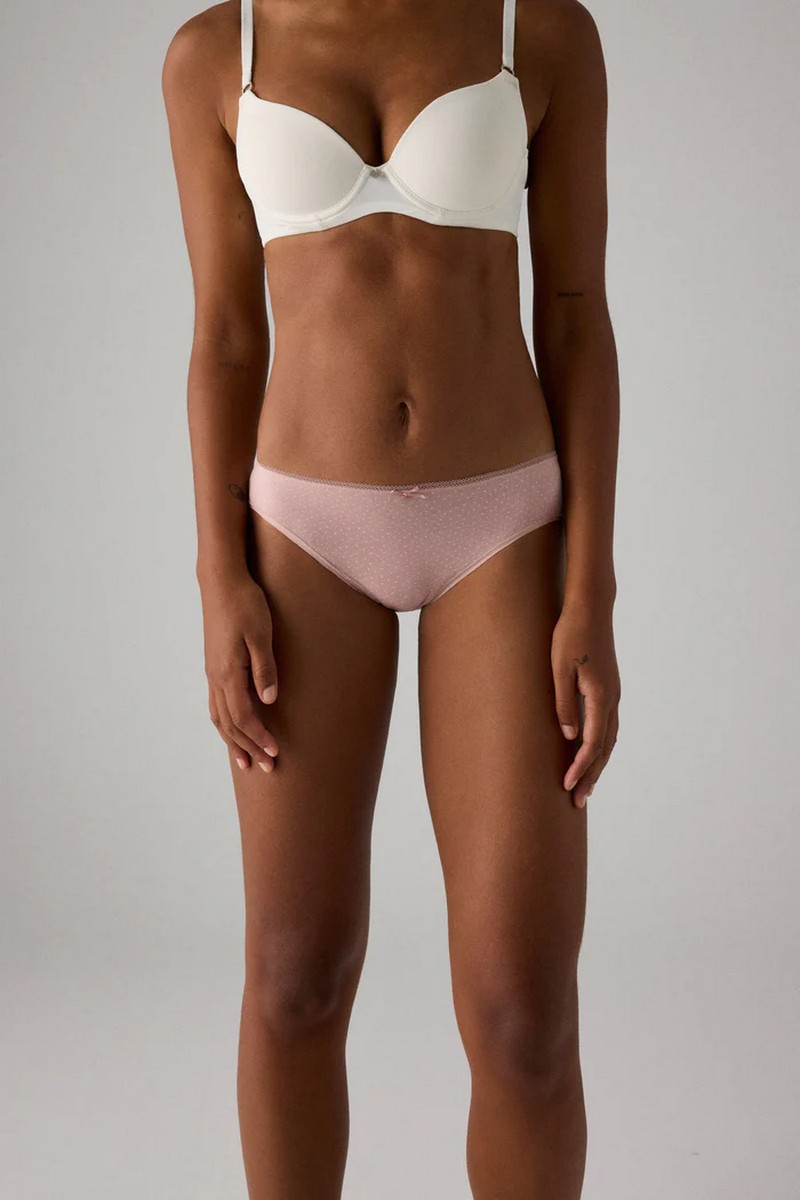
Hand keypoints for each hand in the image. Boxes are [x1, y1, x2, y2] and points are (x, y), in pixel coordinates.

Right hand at [199, 573, 279, 773]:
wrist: (220, 580)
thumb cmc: (245, 603)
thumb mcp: (261, 634)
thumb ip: (264, 669)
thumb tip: (269, 702)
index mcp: (228, 672)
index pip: (243, 717)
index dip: (259, 738)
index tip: (276, 753)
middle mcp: (216, 677)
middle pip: (230, 724)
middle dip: (249, 748)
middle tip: (268, 768)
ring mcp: (212, 672)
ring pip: (219, 717)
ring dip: (233, 741)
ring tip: (246, 761)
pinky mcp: (214, 665)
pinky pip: (216, 704)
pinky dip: (225, 724)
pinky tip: (232, 729)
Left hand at [551, 601, 620, 807]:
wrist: (591, 607)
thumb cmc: (570, 634)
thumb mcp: (559, 668)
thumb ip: (564, 703)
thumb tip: (568, 737)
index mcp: (600, 696)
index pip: (592, 743)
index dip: (580, 767)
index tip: (567, 787)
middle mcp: (611, 699)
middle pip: (604, 748)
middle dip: (591, 776)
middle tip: (577, 801)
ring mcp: (612, 694)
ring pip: (609, 739)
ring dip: (597, 764)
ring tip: (584, 787)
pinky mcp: (608, 688)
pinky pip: (607, 726)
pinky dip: (601, 747)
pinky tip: (590, 754)